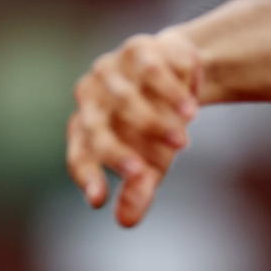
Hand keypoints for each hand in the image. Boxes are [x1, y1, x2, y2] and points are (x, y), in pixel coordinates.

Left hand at [66, 29, 200, 226]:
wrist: (179, 71)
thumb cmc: (157, 122)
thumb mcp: (152, 159)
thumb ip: (139, 189)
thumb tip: (125, 222)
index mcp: (86, 126)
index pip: (79, 154)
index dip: (87, 176)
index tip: (99, 200)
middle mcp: (90, 96)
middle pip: (95, 128)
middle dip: (117, 154)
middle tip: (143, 174)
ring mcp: (111, 69)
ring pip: (125, 99)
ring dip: (154, 124)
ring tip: (183, 142)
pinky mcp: (137, 48)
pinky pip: (150, 71)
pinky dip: (171, 93)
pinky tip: (190, 109)